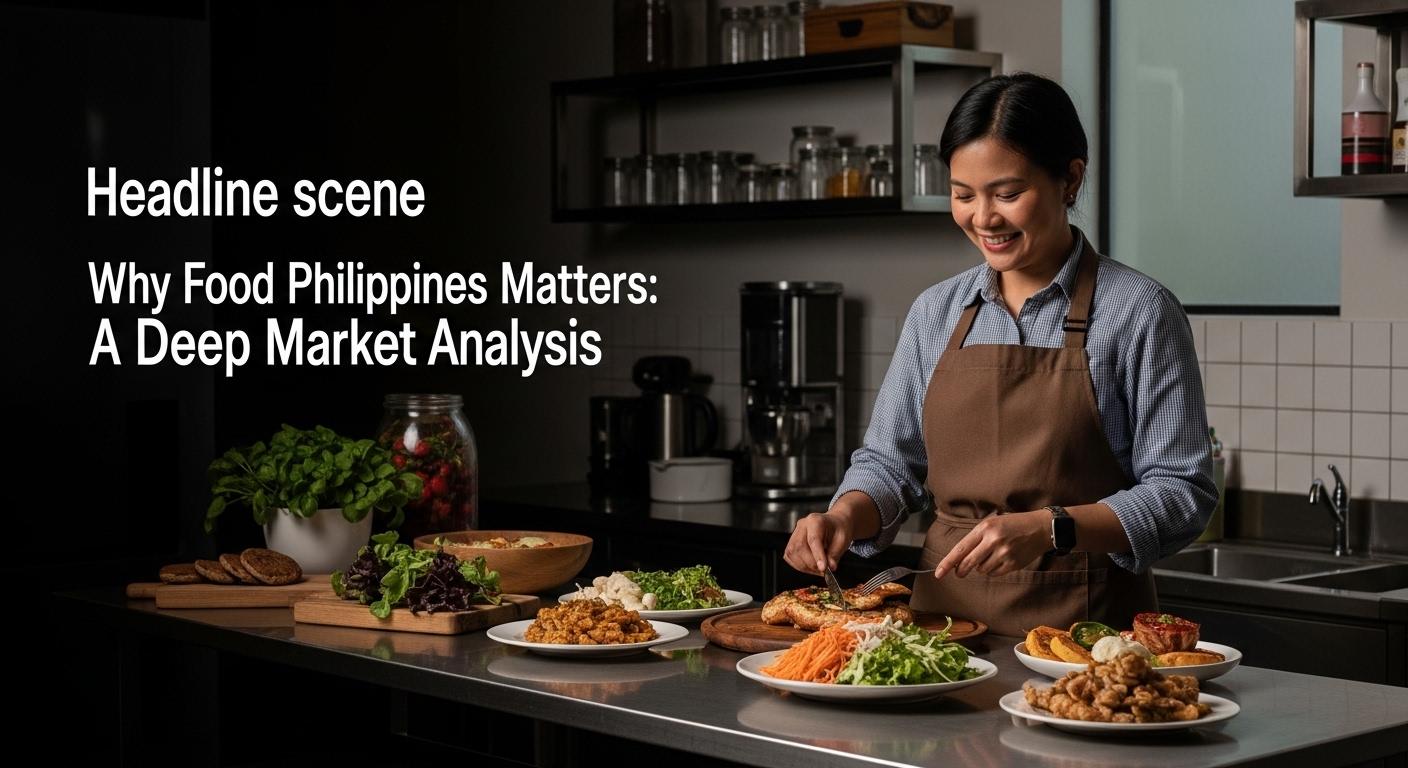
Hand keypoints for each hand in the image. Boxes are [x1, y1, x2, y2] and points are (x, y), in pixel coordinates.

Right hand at [783, 511, 854, 576]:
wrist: (835, 524)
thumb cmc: (839, 529)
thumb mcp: (843, 540)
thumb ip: (835, 554)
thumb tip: (830, 567)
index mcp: (816, 521)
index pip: (813, 540)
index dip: (817, 556)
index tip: (823, 568)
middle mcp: (803, 526)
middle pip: (799, 547)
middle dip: (811, 563)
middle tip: (823, 570)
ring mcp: (795, 533)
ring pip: (792, 553)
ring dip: (805, 566)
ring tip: (818, 569)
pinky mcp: (792, 542)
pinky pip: (790, 556)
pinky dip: (799, 565)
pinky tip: (810, 566)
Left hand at [935, 511, 1050, 578]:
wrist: (1041, 528)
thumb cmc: (1014, 524)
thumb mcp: (993, 523)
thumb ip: (977, 539)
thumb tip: (960, 559)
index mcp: (984, 528)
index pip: (960, 549)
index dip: (948, 563)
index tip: (938, 573)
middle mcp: (993, 540)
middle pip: (968, 563)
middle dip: (961, 570)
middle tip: (959, 572)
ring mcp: (1004, 553)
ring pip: (981, 570)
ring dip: (981, 567)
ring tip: (991, 555)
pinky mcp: (1013, 564)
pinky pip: (994, 573)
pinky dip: (993, 570)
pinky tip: (1001, 560)